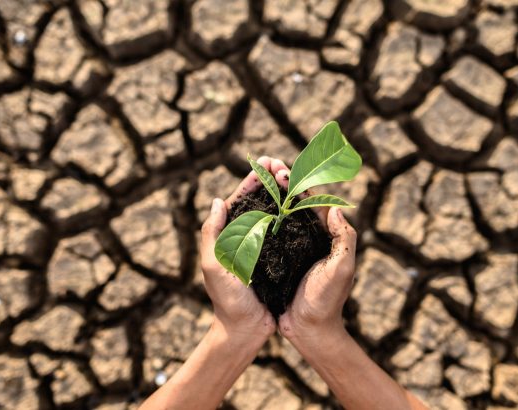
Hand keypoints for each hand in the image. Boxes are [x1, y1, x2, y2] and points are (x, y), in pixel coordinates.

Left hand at [199, 157, 288, 343]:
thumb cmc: (227, 300)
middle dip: (270, 180)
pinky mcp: (279, 257)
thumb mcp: (214, 266)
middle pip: (259, 202)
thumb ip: (212, 234)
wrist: (245, 330)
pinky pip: (288, 232)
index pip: (240, 200)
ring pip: (275, 213)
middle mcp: (246, 237)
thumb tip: (218, 201)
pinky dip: (295, 216)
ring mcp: (263, 247)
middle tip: (283, 163)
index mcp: (228, 235)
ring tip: (295, 177)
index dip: (252, 180)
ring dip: (283, 194)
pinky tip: (305, 205)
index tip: (265, 162)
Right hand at [271, 161, 357, 343]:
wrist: (309, 331)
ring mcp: (292, 249)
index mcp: (325, 236)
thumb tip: (337, 208)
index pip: (312, 202)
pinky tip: (246, 209)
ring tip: (256, 178)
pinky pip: (268, 234)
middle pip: (294, 203)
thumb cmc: (326, 301)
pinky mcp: (278, 260)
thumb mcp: (342, 269)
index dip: (298, 183)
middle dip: (281, 182)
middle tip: (266, 164)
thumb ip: (345, 239)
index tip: (282, 168)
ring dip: (269, 195)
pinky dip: (259, 219)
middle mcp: (309, 238)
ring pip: (280, 215)